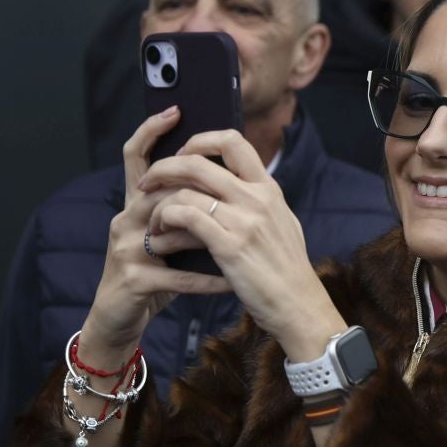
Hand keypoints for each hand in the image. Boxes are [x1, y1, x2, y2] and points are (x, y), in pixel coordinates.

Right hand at [80, 108, 232, 361]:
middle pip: (159, 189)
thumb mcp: (166, 237)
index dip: (151, 130)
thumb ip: (186, 209)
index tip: (176, 110)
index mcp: (135, 204)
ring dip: (207, 234)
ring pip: (169, 228)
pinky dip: (208, 279)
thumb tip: (223, 178)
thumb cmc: (153, 275)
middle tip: (229, 194)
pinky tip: (231, 282)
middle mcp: (125, 219)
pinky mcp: (133, 280)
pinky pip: (178, 275)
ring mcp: (125, 249)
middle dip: (195, 190)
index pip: (136, 156)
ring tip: (239, 240)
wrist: (119, 319)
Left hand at [137, 128, 345, 359]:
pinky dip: (165, 221)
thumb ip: (261, 202)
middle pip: (197, 162)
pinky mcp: (230, 246)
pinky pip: (185, 217)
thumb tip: (240, 186)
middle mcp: (257, 198)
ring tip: (152, 222)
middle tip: (147, 183)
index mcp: (269, 188)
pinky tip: (160, 236)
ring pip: (185, 190)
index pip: (232, 141)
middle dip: (163, 168)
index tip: (182, 155)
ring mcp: (244, 220)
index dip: (200, 141)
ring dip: (158, 204)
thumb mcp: (282, 223)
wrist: (298, 305)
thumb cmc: (288, 270)